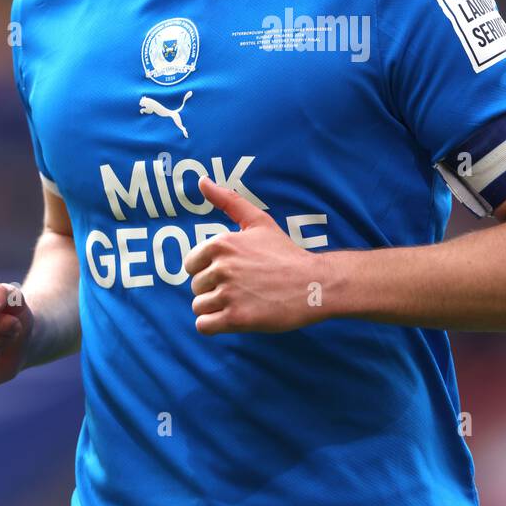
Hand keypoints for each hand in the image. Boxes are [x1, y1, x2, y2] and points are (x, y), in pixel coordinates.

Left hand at [183, 176, 323, 335]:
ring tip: (241, 302)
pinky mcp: (236, 319)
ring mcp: (229, 294)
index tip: (234, 272)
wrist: (314, 284)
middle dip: (214, 290)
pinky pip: (204, 326)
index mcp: (221, 243)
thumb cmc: (285, 253)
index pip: (191, 265)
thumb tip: (202, 180)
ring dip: (216, 309)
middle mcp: (221, 267)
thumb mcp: (258, 221)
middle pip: (195, 287)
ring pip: (199, 307)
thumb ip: (227, 200)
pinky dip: (214, 324)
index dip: (210, 270)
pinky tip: (234, 317)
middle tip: (243, 288)